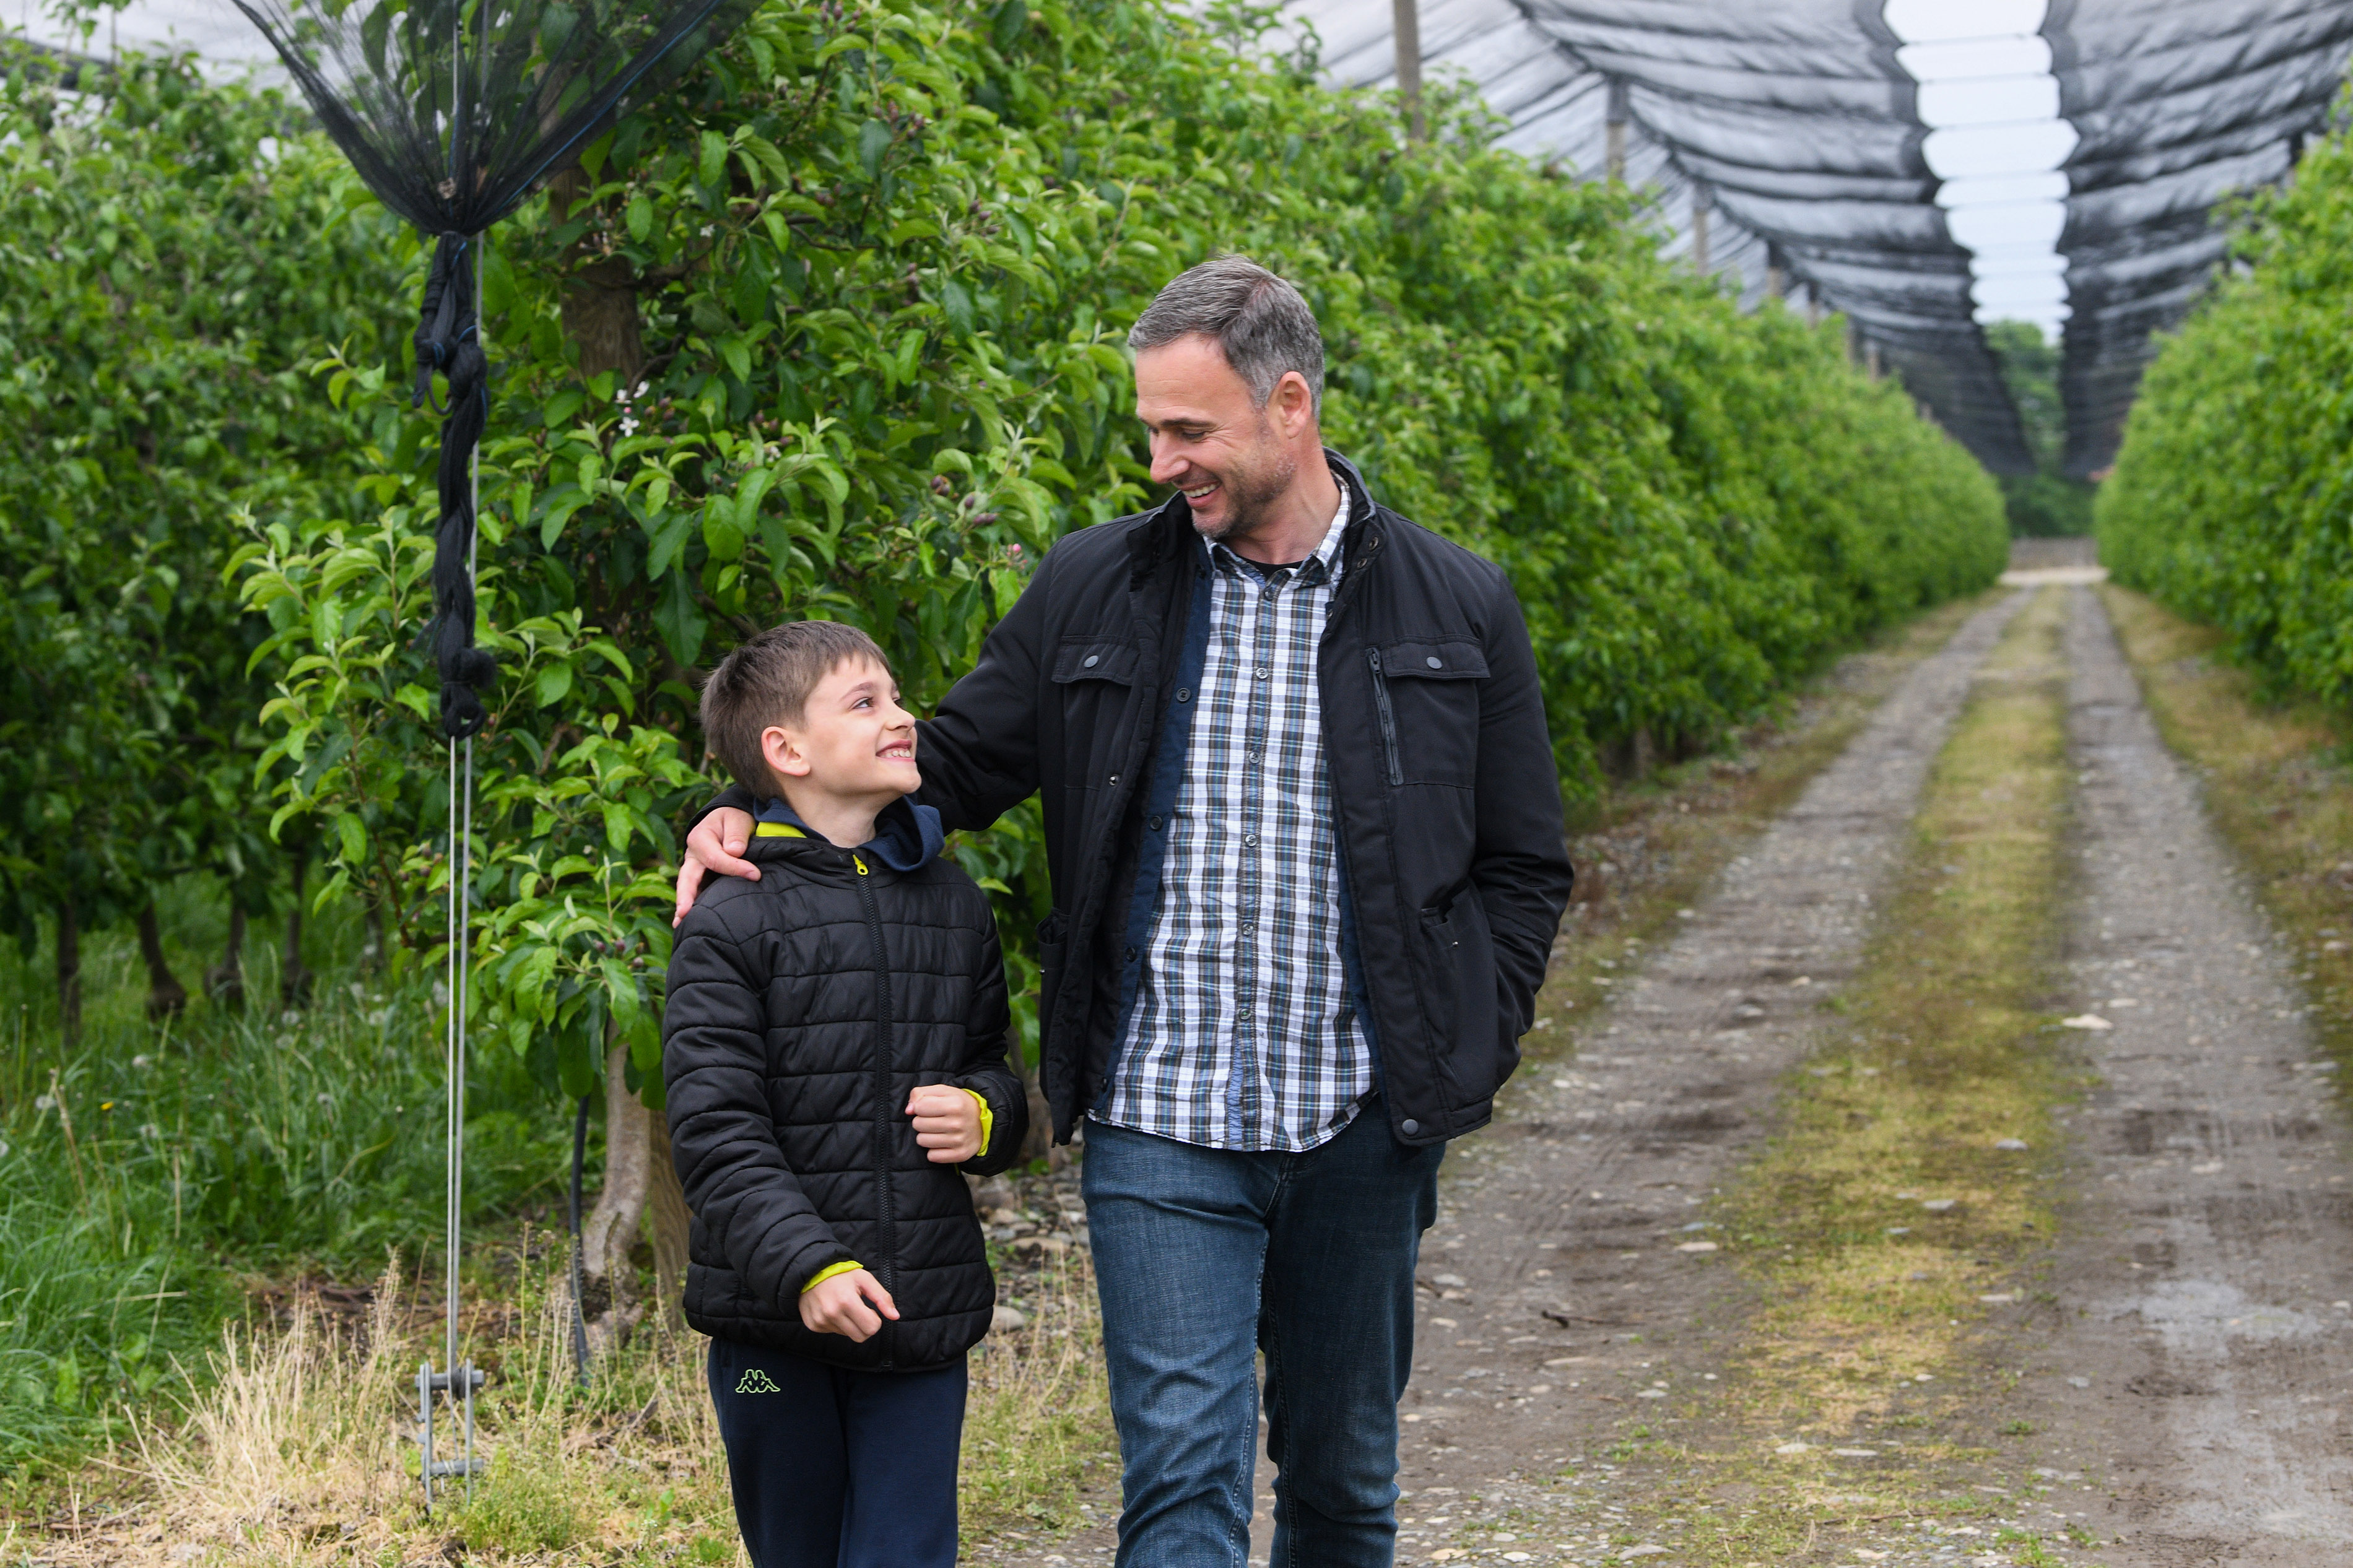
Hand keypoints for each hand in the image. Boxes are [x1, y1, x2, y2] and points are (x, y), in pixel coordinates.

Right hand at [674, 806, 758, 925]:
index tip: (755, 875)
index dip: (735, 868)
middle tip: (684, 913)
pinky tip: (688, 924)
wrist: (730, 821)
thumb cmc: (735, 820)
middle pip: (688, 878)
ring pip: (688, 889)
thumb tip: (735, 851)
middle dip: (686, 896)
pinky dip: (693, 907)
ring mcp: (694, 869)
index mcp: (700, 838)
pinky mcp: (700, 879)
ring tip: (680, 924)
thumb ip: (736, 833)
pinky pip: (696, 893)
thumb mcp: (737, 819)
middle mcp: (692, 856)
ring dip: (685, 907)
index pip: (715, 859)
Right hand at [799, 1268, 898, 1339]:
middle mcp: (831, 1314)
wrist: (811, 1271)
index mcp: (847, 1301)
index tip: (869, 1309)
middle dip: (865, 1326)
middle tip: (859, 1311)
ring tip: (843, 1307)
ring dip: (850, 1324)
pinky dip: (837, 1324)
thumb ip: (882, 1297)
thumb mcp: (865, 1279)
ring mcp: (821, 1321)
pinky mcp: (813, 1325)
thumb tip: (895, 1316)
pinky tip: (833, 1310)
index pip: (871, 1328)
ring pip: (847, 1335)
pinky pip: (833, 1332)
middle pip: (860, 1337)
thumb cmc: (842, 1274)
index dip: (875, 1320)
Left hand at [907, 1084, 982, 1163]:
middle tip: (935, 1120)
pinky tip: (943, 1143)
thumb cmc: (959, 1104)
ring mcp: (959, 1141)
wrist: (984, 1122)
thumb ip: (920, 1093)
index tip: (930, 1108)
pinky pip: (931, 1156)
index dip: (921, 1106)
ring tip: (938, 1131)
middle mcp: (957, 1123)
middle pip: (917, 1124)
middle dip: (922, 1121)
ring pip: (921, 1141)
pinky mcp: (959, 1154)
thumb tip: (908, 1110)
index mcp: (954, 1104)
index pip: (918, 1107)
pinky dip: (934, 1150)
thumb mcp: (943, 1091)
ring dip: (926, 1136)